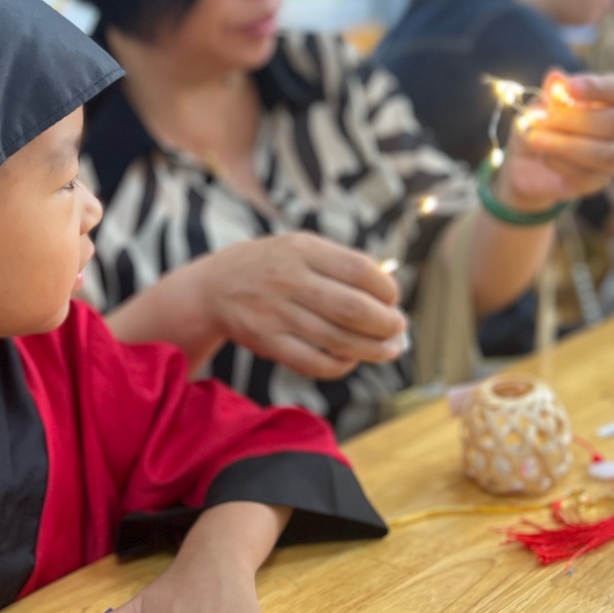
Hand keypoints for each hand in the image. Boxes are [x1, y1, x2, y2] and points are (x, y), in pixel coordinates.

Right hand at [195, 232, 409, 380]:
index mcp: (301, 250)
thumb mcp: (300, 248)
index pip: (359, 270)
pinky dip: (340, 365)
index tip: (394, 299)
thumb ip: (341, 263)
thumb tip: (389, 294)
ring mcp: (275, 313)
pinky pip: (313, 362)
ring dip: (372, 349)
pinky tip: (351, 359)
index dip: (386, 289)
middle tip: (399, 329)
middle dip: (386, 323)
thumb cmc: (271, 267)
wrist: (214, 288)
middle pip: (353, 308)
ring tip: (388, 350)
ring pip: (337, 339)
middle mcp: (287, 280)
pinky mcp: (266, 342)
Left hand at [497, 70, 613, 208]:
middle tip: (540, 118)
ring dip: (566, 145)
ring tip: (534, 139)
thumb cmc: (542, 125)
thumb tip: (555, 76)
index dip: (597, 87)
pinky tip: (544, 156)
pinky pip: (586, 174)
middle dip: (575, 120)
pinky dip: (560, 163)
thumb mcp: (540, 105)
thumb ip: (550, 94)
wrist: (526, 163)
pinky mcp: (598, 181)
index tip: (569, 86)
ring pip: (605, 154)